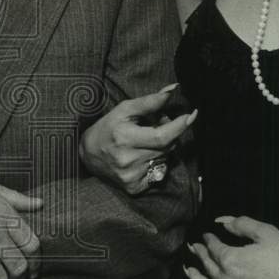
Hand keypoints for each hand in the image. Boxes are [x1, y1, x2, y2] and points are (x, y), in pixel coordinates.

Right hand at [80, 85, 195, 194]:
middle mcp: (128, 159)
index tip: (192, 115)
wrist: (87, 155)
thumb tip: (173, 90)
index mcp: (124, 137)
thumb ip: (149, 101)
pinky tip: (142, 158)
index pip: (162, 136)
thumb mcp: (124, 110)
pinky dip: (156, 163)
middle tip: (156, 125)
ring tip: (145, 142)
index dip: (180, 126)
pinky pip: (159, 173)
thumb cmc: (107, 128)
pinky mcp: (134, 187)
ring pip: (165, 159)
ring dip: (162, 148)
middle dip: (169, 133)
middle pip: (167, 146)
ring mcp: (131, 176)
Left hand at [184, 216, 278, 278]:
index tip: (208, 236)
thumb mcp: (266, 233)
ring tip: (190, 271)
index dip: (209, 239)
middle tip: (195, 248)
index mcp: (230, 260)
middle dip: (200, 254)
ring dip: (197, 278)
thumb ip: (241, 224)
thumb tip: (222, 221)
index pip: (213, 247)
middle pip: (208, 266)